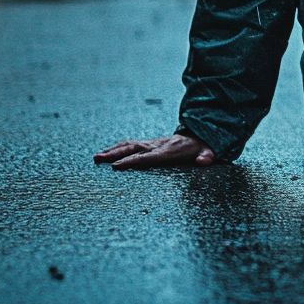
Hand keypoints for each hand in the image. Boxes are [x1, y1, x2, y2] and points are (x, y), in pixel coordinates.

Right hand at [93, 134, 214, 169]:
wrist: (198, 136)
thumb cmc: (200, 149)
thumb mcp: (207, 152)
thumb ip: (206, 157)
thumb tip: (204, 161)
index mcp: (168, 151)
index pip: (147, 157)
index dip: (132, 162)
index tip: (117, 166)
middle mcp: (156, 145)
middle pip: (133, 149)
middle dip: (115, 154)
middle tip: (98, 160)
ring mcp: (151, 143)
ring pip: (128, 145)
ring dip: (112, 150)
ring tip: (96, 158)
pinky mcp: (148, 144)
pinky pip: (130, 144)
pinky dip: (117, 148)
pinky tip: (106, 153)